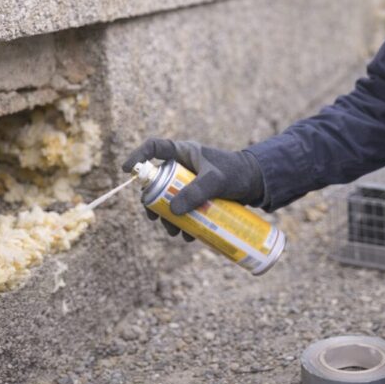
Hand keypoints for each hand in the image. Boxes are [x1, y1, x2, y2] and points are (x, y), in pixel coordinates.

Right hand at [121, 139, 264, 239]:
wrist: (257, 183)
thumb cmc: (237, 173)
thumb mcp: (217, 181)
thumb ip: (197, 192)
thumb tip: (171, 211)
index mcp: (183, 153)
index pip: (154, 147)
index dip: (138, 156)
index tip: (127, 170)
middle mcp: (182, 167)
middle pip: (156, 183)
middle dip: (154, 204)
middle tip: (155, 219)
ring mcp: (189, 183)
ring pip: (168, 201)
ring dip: (168, 218)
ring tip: (178, 233)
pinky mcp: (197, 197)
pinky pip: (183, 210)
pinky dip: (183, 223)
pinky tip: (189, 236)